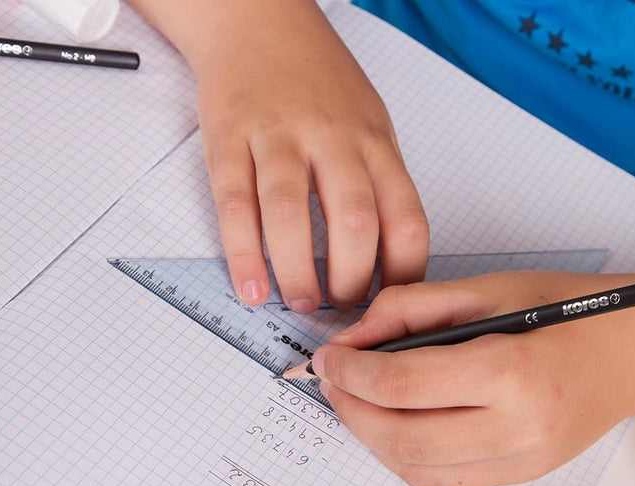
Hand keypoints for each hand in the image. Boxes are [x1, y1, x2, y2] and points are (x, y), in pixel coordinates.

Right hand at [187, 2, 428, 309]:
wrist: (259, 21)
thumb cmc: (321, 83)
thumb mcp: (371, 125)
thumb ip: (381, 185)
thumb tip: (393, 263)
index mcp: (375, 143)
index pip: (406, 219)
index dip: (405, 272)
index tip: (393, 302)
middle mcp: (331, 139)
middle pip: (353, 221)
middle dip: (351, 280)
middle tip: (343, 307)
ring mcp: (278, 136)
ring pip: (289, 215)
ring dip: (298, 272)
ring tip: (302, 301)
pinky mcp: (229, 138)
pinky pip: (235, 203)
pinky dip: (243, 253)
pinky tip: (252, 286)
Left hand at [311, 271, 634, 485]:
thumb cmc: (575, 310)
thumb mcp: (492, 289)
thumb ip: (415, 308)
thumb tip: (355, 339)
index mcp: (512, 370)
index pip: (402, 384)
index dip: (349, 372)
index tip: (328, 357)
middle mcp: (518, 428)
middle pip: (400, 438)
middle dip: (351, 411)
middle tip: (333, 381)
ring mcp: (523, 461)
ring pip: (416, 469)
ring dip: (373, 438)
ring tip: (359, 402)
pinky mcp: (524, 476)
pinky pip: (446, 481)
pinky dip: (408, 456)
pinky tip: (399, 422)